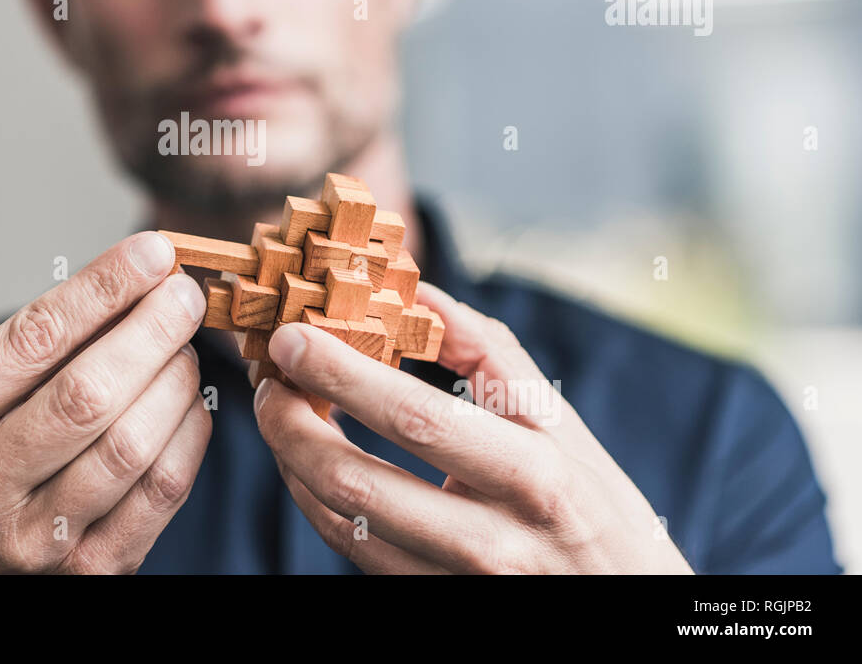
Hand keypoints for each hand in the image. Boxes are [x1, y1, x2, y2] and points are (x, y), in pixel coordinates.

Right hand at [0, 231, 211, 573]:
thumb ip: (32, 350)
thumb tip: (129, 277)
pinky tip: (189, 403)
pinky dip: (189, 434)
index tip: (151, 253)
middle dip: (151, 330)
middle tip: (185, 295)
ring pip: (131, 443)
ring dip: (175, 380)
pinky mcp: (89, 570)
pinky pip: (160, 491)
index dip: (103, 288)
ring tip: (184, 348)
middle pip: (88, 393)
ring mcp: (33, 538)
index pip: (34, 339)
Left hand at [252, 281, 693, 573]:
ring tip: (279, 411)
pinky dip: (313, 501)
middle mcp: (492, 538)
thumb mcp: (562, 424)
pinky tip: (305, 461)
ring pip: (342, 522)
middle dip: (291, 424)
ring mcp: (456, 582)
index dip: (343, 376)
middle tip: (268, 380)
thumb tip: (419, 291)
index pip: (416, 417)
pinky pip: (352, 551)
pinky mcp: (432, 602)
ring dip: (291, 462)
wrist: (627, 605)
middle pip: (358, 481)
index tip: (293, 338)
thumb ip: (491, 353)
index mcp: (531, 473)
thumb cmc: (596, 506)